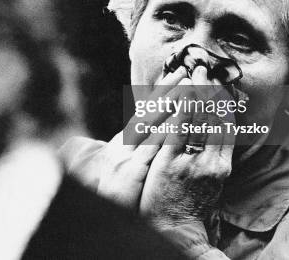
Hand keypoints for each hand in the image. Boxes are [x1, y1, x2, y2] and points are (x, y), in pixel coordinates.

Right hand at [60, 66, 188, 208]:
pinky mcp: (130, 170)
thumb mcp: (124, 166)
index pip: (146, 110)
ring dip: (169, 103)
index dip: (163, 91)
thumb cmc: (116, 195)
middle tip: (188, 71)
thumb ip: (137, 148)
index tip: (179, 75)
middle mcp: (123, 144)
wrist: (100, 217)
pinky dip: (163, 130)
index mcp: (123, 142)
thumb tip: (150, 130)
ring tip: (187, 87)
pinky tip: (177, 119)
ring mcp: (126, 155)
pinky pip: (150, 146)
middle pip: (149, 111)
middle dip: (169, 90)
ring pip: (150, 123)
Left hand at [139, 65, 235, 230]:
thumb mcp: (210, 180)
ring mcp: (192, 161)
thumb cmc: (190, 203)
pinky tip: (180, 94)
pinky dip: (181, 111)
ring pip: (199, 121)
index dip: (223, 100)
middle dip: (211, 90)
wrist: (175, 229)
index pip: (226, 125)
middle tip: (206, 67)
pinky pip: (178, 132)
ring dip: (197, 93)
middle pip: (216, 118)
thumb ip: (213, 156)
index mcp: (222, 164)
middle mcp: (212, 161)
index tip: (219, 80)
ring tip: (194, 72)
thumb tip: (215, 133)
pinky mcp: (172, 163)